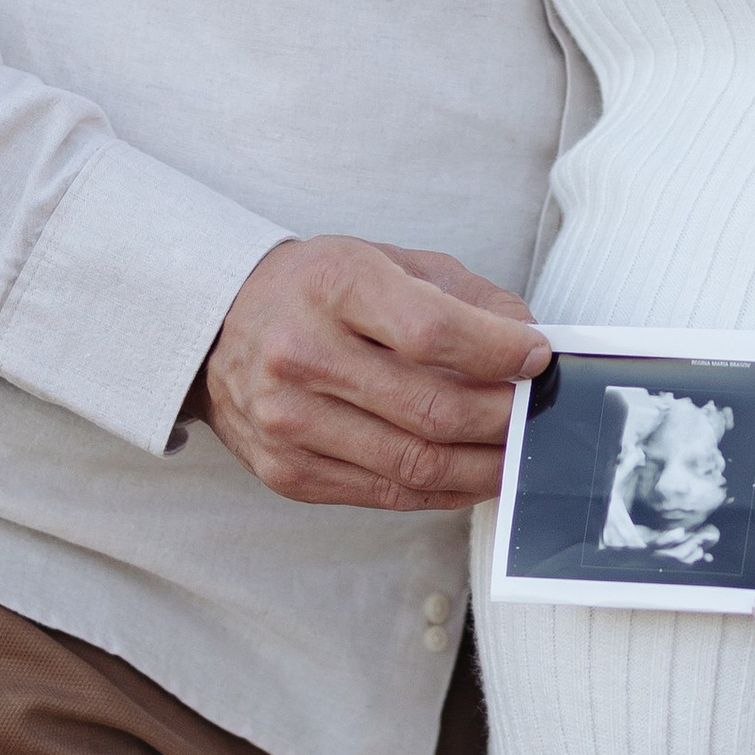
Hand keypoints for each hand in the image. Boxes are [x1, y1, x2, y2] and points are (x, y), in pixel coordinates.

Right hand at [198, 236, 548, 511]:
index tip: (537, 356)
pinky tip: (471, 472)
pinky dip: (444, 489)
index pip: (431, 332)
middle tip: (536, 414)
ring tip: (516, 451)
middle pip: (430, 409)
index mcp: (332, 286)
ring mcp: (288, 421)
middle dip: (502, 418)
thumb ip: (462, 296)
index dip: (499, 351)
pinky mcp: (288, 472)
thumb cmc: (316, 289)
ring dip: (484, 465)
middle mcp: (301, 355)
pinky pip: (388, 493)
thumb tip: (527, 340)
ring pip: (415, 464)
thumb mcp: (384, 260)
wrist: (217, 326)